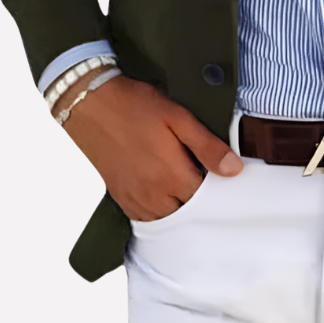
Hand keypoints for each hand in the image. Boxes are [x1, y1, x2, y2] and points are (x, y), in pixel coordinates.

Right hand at [57, 73, 242, 220]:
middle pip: (187, 212)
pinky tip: (164, 192)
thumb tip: (234, 170)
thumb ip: (207, 146)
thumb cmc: (134, 105)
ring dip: (179, 207)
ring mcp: (133, 197)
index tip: (222, 176)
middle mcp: (151, 193)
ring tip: (185, 183)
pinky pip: (144, 217)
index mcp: (170, 175)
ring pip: (166, 219)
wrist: (89, 103)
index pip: (206, 199)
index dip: (217, 188)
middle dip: (199, 200)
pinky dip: (158, 211)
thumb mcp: (178, 117)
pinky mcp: (119, 196)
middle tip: (203, 177)